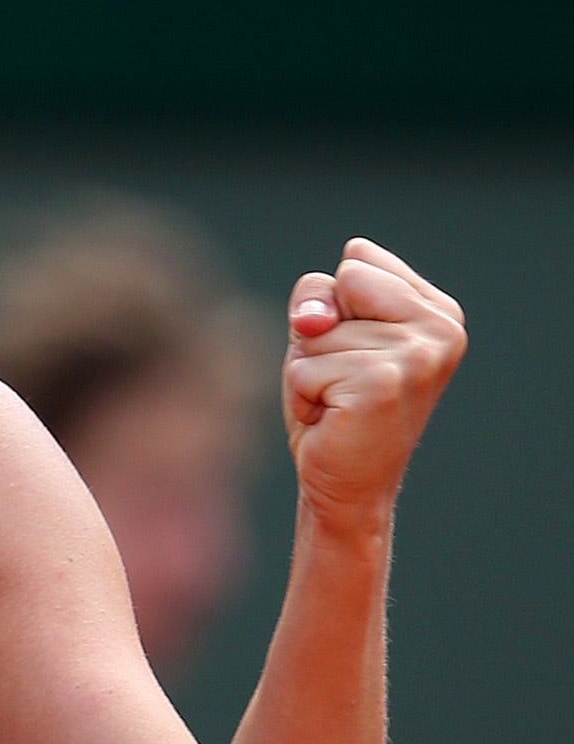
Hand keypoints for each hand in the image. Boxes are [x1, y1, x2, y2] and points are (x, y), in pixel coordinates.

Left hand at [282, 238, 465, 525]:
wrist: (348, 484)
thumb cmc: (334, 404)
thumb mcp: (323, 335)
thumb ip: (317, 298)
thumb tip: (314, 319)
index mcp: (438, 309)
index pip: (357, 258)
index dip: (335, 304)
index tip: (355, 349)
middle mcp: (441, 328)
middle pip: (338, 282)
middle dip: (320, 332)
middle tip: (343, 378)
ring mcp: (416, 356)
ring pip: (315, 331)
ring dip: (309, 370)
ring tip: (339, 402)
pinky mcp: (382, 384)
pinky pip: (303, 367)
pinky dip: (302, 395)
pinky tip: (332, 418)